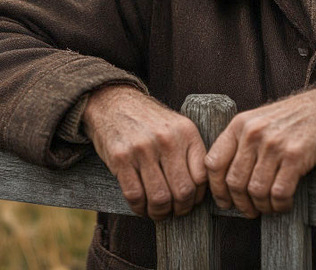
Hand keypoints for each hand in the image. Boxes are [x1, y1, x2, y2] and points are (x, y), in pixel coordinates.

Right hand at [83, 85, 207, 219]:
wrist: (113, 102)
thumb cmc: (148, 121)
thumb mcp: (176, 127)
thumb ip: (190, 153)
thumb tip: (200, 192)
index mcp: (186, 132)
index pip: (202, 177)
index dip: (198, 197)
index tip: (191, 202)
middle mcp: (167, 139)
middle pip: (183, 191)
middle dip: (180, 210)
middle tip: (175, 212)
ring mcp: (143, 148)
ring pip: (160, 198)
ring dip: (159, 213)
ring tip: (158, 212)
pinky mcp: (121, 158)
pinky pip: (135, 195)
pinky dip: (139, 208)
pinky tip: (141, 206)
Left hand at [204, 84, 315, 217]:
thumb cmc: (294, 117)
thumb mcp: (259, 120)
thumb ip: (241, 142)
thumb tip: (226, 180)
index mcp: (240, 124)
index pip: (214, 163)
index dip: (217, 189)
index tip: (225, 201)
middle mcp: (253, 133)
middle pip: (234, 182)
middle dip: (241, 203)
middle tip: (250, 211)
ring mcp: (274, 144)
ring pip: (256, 191)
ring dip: (262, 207)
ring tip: (269, 208)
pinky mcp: (295, 156)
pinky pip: (279, 193)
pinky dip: (280, 206)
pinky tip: (285, 205)